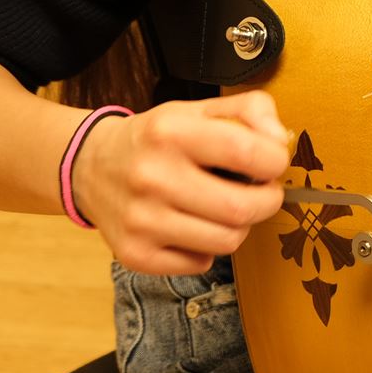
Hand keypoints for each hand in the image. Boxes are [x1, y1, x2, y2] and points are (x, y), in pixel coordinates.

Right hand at [71, 91, 292, 275]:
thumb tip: (280, 141)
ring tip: (224, 207)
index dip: (274, 160)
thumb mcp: (197, 109)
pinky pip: (201, 262)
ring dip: (238, 226)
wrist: (91, 168)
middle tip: (263, 192)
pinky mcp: (135, 254)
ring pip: (226, 241)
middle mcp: (152, 176)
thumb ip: (249, 111)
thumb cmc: (157, 139)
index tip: (273, 162)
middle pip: (241, 208)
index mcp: (170, 132)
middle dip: (267, 201)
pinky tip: (192, 226)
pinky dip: (206, 248)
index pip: (244, 150)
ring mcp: (141, 220)